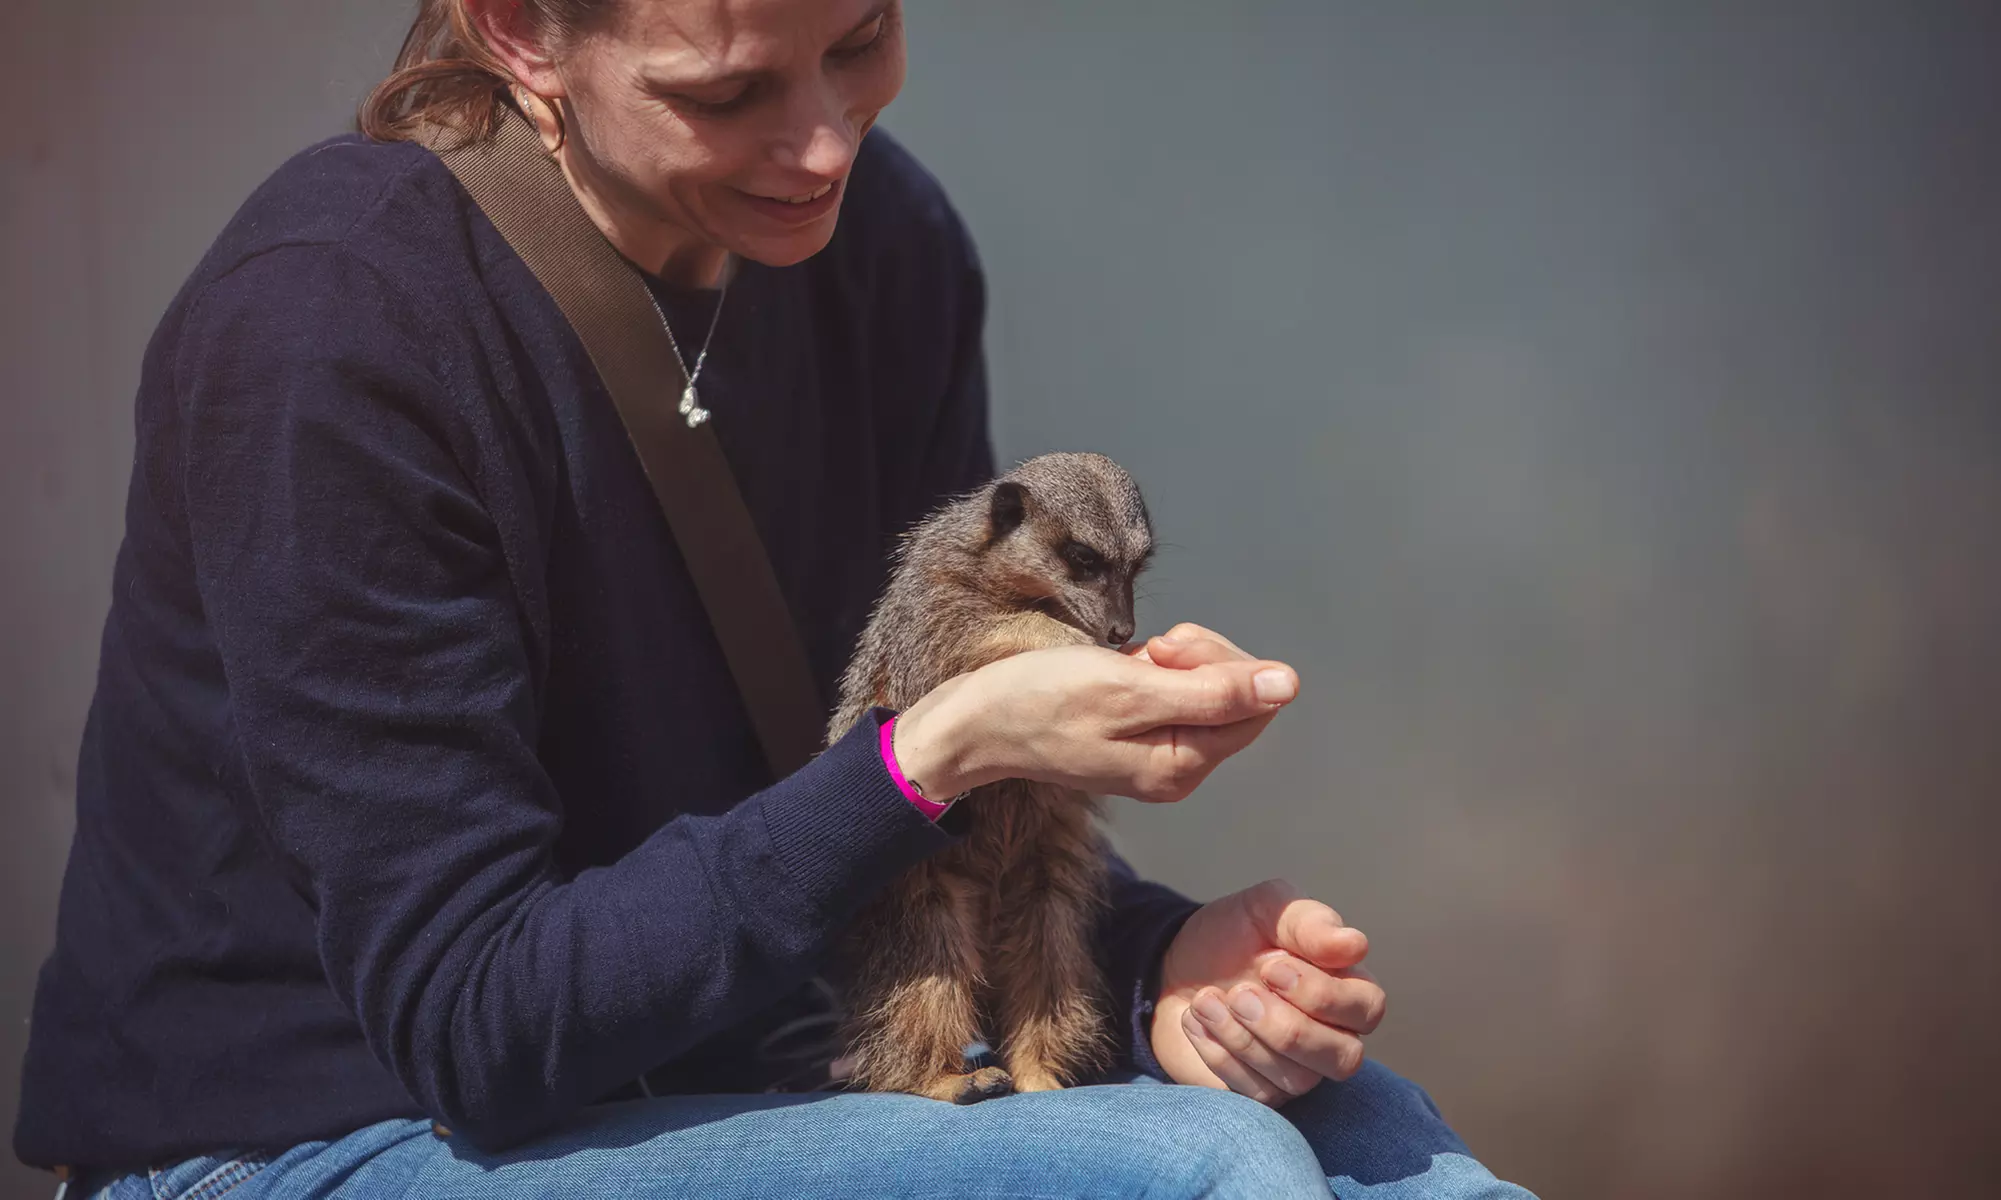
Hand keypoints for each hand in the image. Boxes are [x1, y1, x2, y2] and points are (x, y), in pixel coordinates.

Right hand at [893, 625, 1298, 803]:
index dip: (1223, 664)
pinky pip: (1174, 691)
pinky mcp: (1137, 733)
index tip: (1167, 650)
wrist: (974, 720)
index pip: (1254, 705)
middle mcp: (1177, 767)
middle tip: (1150, 650)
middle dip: (1200, 657)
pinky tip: (1121, 668)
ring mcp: (1157, 752)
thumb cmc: (1041, 701)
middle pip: (1236, 697)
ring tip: (1130, 660)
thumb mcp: (1129, 688)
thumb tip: (1288, 685)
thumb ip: (1213, 690)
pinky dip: (1155, 668)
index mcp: (1180, 766)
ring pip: (1206, 687)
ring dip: (1176, 658)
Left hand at [1150, 878, 1386, 1106]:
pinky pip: (1256, 1092)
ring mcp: (1299, 1069)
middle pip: (1343, 1059)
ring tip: (1205, 1000)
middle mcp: (1332, 1035)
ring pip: (1297, 1080)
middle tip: (1239, 993)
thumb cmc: (1233, 934)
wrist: (1172, 966)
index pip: (1366, 1008)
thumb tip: (1355, 944)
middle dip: (1286, 1029)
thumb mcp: (1264, 909)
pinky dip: (1218, 1054)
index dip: (1320, 994)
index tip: (1270, 966)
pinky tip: (1195, 1019)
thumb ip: (1308, 921)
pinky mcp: (1262, 1091)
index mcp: (1346, 987)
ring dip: (1242, 1038)